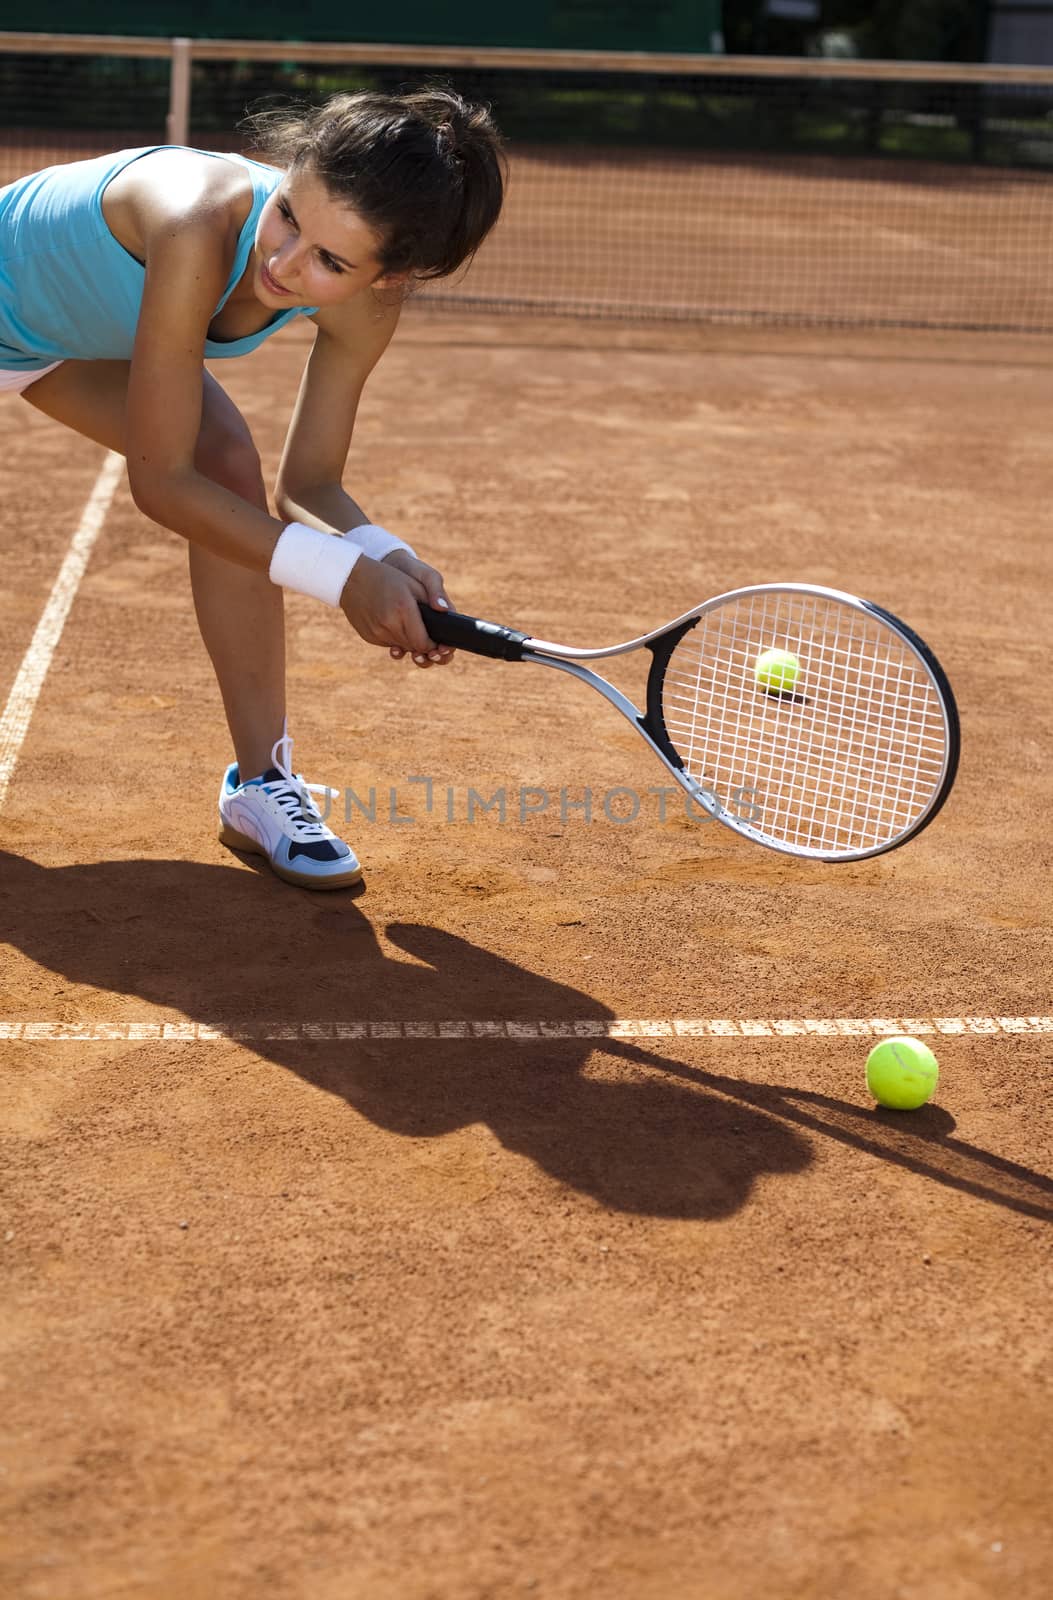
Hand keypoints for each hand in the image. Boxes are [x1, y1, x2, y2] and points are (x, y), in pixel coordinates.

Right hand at [339, 552, 453, 665]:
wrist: (351, 578)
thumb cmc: (388, 577)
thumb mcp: (414, 581)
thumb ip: (434, 596)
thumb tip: (447, 612)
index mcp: (403, 609)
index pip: (424, 642)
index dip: (434, 645)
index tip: (439, 641)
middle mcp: (388, 624)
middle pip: (414, 647)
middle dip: (423, 644)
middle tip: (429, 637)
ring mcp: (376, 633)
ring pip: (401, 647)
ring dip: (409, 641)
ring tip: (410, 626)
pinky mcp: (369, 637)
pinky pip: (388, 643)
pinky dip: (395, 637)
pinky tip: (395, 624)